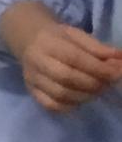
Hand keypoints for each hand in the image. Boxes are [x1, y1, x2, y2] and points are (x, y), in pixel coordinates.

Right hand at [0, 1, 121, 113]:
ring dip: (85, 95)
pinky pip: (51, 105)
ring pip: (60, 94)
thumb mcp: (77, 35)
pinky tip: (80, 98)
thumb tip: (120, 60)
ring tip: (97, 90)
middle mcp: (35, 61)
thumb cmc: (58, 38)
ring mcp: (31, 78)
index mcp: (47, 42)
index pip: (74, 58)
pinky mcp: (31, 91)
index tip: (118, 73)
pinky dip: (70, 106)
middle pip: (66, 77)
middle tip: (108, 83)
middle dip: (94, 83)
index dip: (99, 68)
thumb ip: (98, 48)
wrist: (28, 41)